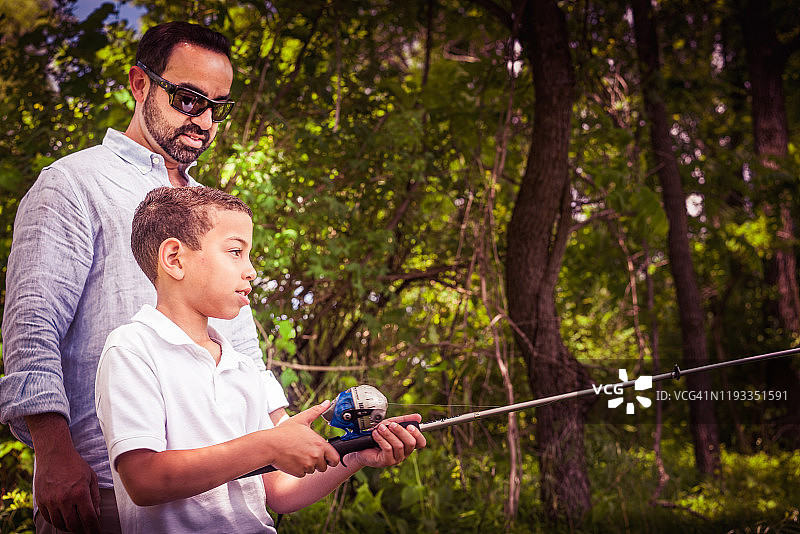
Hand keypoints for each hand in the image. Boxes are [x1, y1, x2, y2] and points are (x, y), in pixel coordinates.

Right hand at [26, 414, 99, 532]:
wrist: (54, 454)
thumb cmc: (75, 464)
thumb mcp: (91, 477)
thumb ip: (95, 497)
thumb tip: (96, 514)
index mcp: (80, 493)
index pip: (89, 518)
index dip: (94, 529)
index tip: (97, 533)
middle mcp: (64, 499)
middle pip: (73, 525)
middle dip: (81, 530)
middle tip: (86, 528)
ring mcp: (50, 501)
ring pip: (60, 524)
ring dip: (69, 527)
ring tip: (75, 524)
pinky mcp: (40, 501)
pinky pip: (48, 518)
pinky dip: (56, 521)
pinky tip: (63, 518)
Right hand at [269, 401, 339, 476]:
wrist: (269, 445)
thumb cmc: (284, 432)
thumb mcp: (301, 419)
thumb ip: (316, 411)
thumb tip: (327, 403)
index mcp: (319, 444)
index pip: (335, 458)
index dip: (331, 458)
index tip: (326, 456)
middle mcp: (316, 456)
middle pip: (324, 466)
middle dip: (318, 462)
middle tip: (307, 453)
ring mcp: (307, 465)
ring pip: (312, 470)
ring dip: (307, 465)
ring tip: (298, 454)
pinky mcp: (298, 473)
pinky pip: (302, 474)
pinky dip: (298, 469)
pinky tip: (292, 460)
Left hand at [352, 414, 425, 467]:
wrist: (362, 447)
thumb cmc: (378, 436)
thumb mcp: (391, 424)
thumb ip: (404, 420)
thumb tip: (418, 417)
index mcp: (407, 444)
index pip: (421, 443)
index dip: (418, 434)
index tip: (410, 426)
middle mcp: (404, 453)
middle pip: (410, 443)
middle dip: (401, 431)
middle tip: (392, 424)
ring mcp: (396, 458)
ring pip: (398, 445)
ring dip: (388, 434)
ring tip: (380, 428)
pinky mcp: (386, 461)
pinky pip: (387, 449)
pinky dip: (381, 439)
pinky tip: (375, 434)